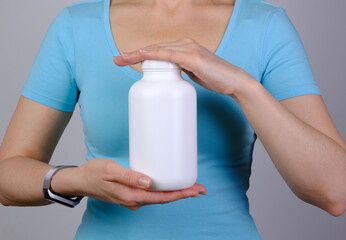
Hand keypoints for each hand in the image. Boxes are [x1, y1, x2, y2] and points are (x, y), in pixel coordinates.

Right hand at [77, 158, 206, 210]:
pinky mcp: (131, 194)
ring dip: (176, 192)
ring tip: (190, 187)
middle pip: (164, 198)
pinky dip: (165, 191)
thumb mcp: (110, 170)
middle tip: (201, 189)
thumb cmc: (93, 173)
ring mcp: (133, 199)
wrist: (80, 180)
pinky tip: (169, 185)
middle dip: (184, 194)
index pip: (162, 197)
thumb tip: (148, 182)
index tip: (195, 190)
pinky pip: (152, 194)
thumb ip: (129, 177)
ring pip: (159, 197)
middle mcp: (135, 201)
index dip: (181, 194)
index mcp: (132, 196)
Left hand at [113, 37, 254, 96]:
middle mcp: (185, 43)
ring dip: (137, 54)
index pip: (157, 50)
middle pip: (153, 49)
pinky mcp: (193, 57)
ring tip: (121, 60)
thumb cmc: (215, 78)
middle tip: (116, 60)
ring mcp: (188, 48)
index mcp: (183, 47)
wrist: (233, 82)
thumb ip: (181, 70)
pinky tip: (141, 55)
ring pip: (157, 50)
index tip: (124, 61)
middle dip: (133, 55)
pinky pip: (169, 55)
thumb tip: (168, 76)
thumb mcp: (193, 72)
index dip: (139, 55)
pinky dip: (154, 55)